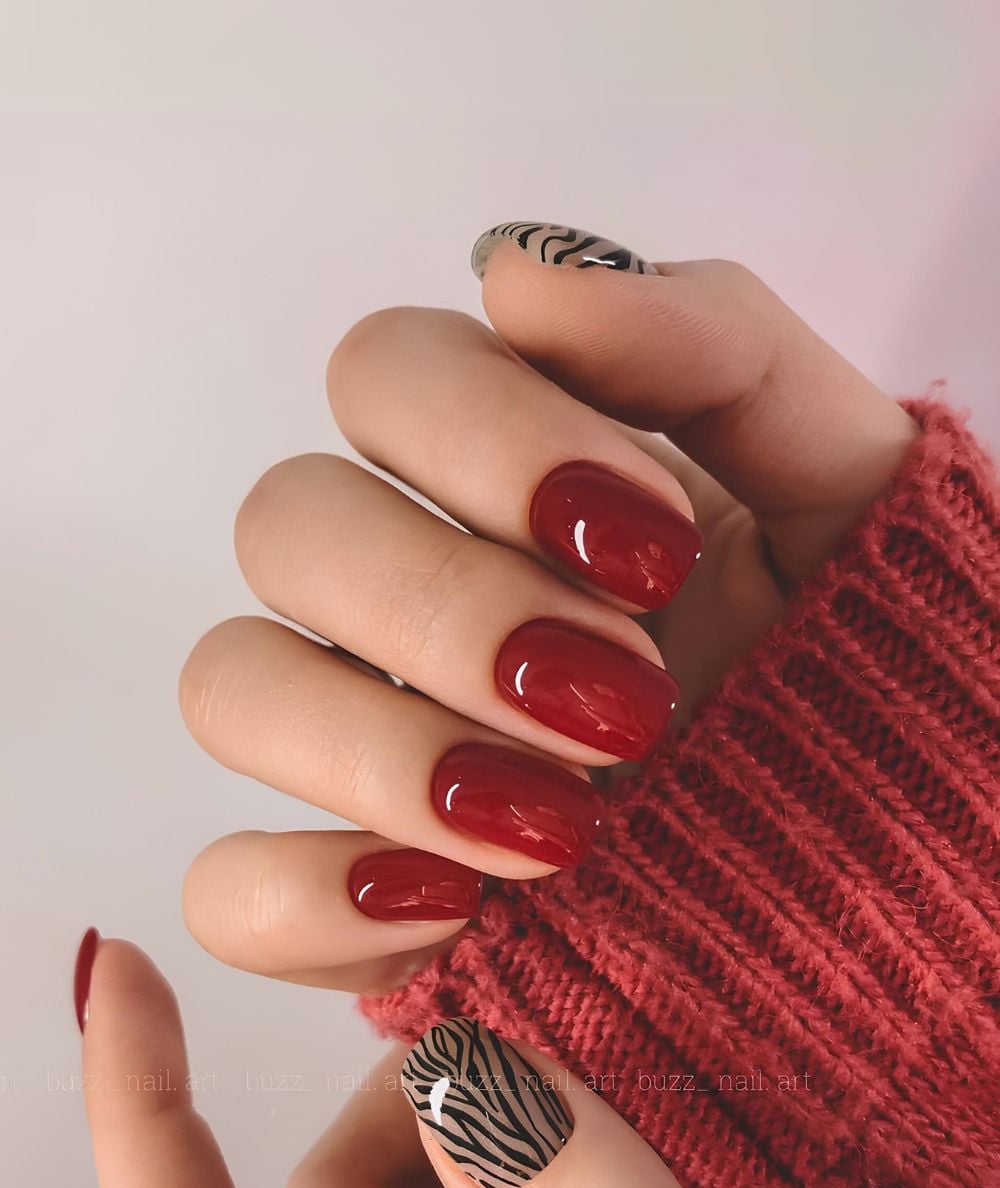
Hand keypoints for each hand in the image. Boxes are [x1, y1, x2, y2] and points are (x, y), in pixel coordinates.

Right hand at [178, 233, 917, 995]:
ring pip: (232, 687)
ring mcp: (377, 751)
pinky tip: (462, 907)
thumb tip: (519, 271)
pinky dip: (317, 901)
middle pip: (286, 523)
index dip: (489, 443)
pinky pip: (236, 893)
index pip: (381, 373)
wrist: (903, 854)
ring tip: (564, 825)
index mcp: (509, 481)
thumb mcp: (842, 482)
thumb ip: (715, 347)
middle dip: (451, 606)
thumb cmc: (866, 657)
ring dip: (385, 747)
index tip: (647, 546)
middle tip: (627, 700)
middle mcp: (417, 600)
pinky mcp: (365, 904)